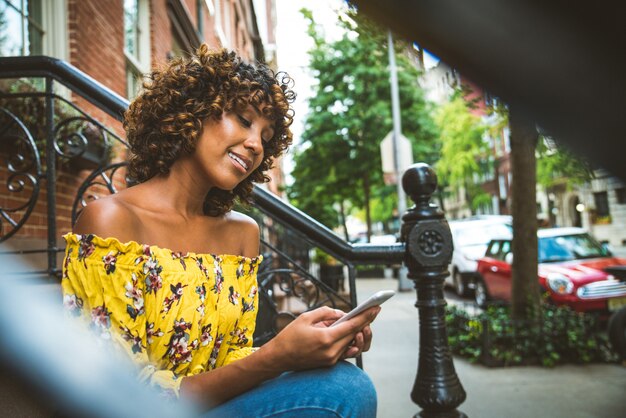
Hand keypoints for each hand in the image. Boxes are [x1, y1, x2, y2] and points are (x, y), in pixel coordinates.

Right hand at [264, 305, 379, 370]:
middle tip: (370, 312)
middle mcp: (332, 352)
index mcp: (326, 339)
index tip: (376, 308)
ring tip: (357, 322)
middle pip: (355, 335)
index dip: (366, 316)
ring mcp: (332, 359)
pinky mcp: (330, 363)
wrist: (278, 358)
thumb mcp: (305, 318)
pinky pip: (346, 351)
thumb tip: (342, 313)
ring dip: (356, 332)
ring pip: (352, 343)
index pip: (352, 326)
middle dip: (364, 323)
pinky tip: (351, 334)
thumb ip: (326, 312)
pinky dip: (349, 341)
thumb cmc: (289, 336)